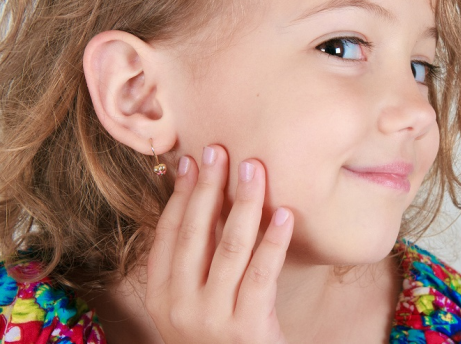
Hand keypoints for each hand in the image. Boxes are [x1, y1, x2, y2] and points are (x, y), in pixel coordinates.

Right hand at [146, 145, 293, 343]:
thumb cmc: (219, 336)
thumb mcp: (193, 302)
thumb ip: (194, 262)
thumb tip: (204, 199)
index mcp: (160, 296)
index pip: (167, 233)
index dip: (179, 194)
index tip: (190, 161)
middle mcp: (179, 305)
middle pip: (195, 232)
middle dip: (208, 187)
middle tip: (220, 150)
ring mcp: (212, 318)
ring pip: (229, 246)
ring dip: (243, 202)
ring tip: (254, 169)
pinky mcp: (247, 328)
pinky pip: (261, 274)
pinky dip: (273, 242)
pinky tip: (284, 214)